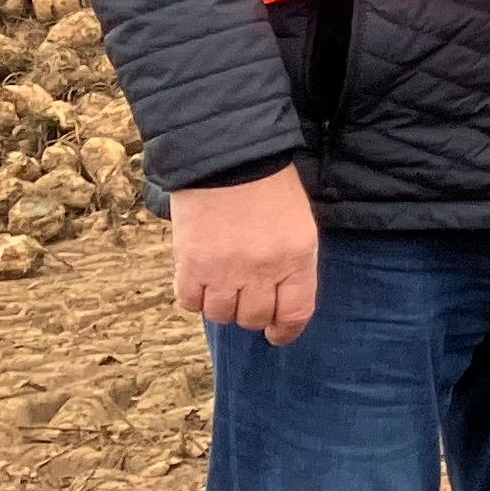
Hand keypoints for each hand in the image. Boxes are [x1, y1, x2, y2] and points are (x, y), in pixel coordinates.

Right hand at [172, 165, 320, 344]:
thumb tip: (280, 301)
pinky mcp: (190, 263)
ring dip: (222, 305)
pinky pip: (190, 302)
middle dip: (251, 314)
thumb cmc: (268, 186)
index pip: (294, 314)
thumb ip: (292, 264)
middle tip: (246, 299)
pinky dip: (195, 297)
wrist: (226, 156)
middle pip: (254, 318)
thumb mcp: (298, 225)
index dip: (285, 331)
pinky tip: (200, 281)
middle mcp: (261, 270)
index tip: (276, 334)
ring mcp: (223, 269)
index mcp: (296, 258)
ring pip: (221, 314)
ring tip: (222, 285)